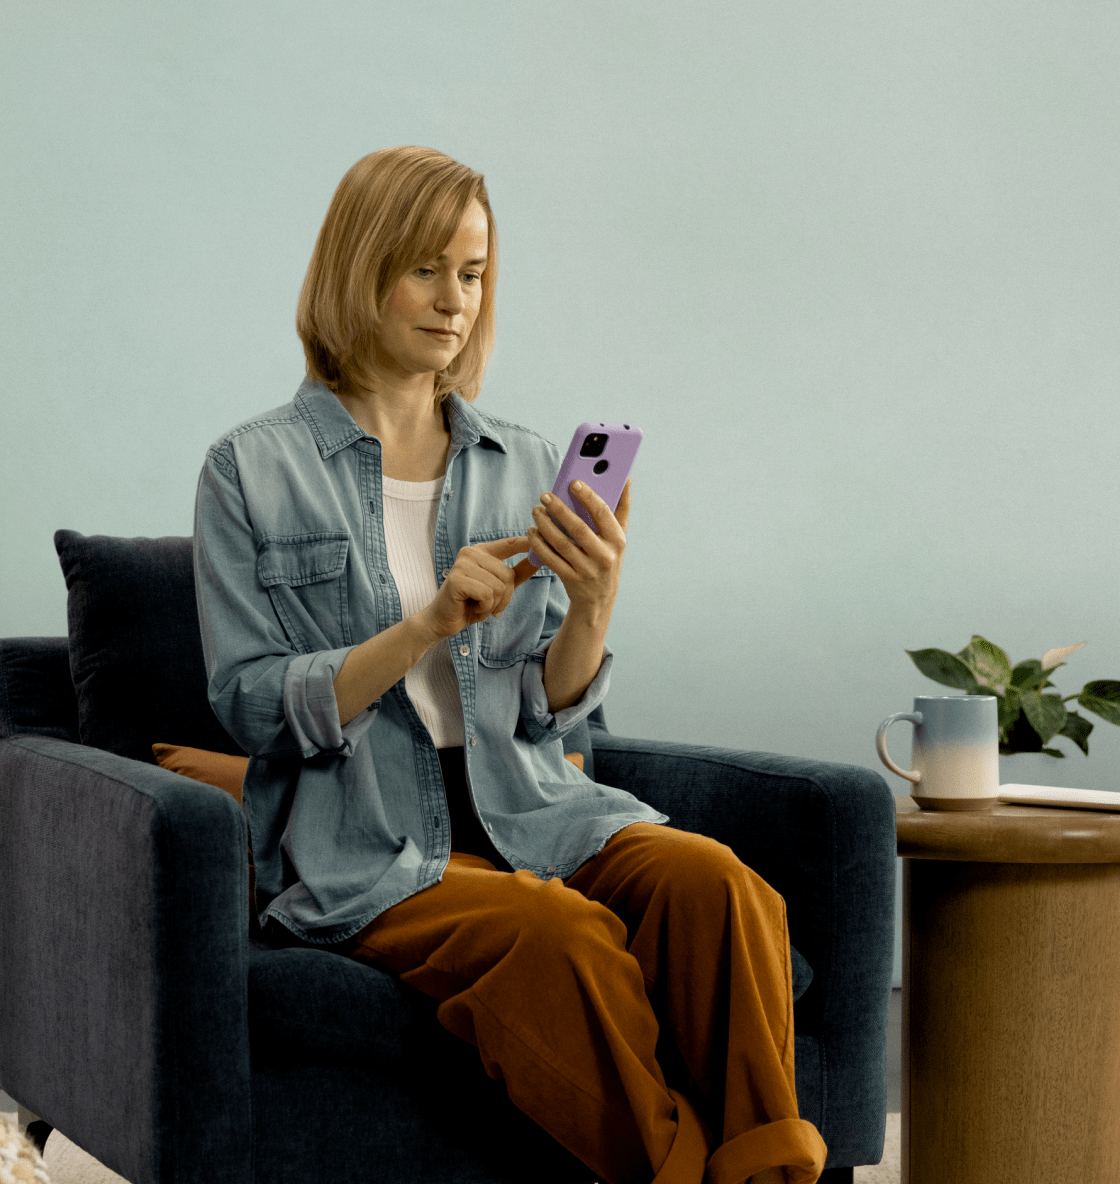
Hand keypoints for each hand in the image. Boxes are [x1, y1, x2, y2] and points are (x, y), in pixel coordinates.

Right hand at [419, 537, 528, 639]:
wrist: (444, 621)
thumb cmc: (470, 604)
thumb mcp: (497, 588)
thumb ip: (516, 573)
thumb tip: (538, 559)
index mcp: (481, 552)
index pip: (509, 544)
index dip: (526, 543)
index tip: (540, 541)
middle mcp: (471, 553)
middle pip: (507, 574)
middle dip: (505, 596)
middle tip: (490, 606)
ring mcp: (462, 564)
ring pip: (499, 586)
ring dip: (494, 604)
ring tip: (480, 606)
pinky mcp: (457, 579)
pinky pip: (487, 595)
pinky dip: (485, 608)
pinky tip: (474, 609)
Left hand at [527, 479, 630, 620]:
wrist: (599, 598)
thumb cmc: (608, 557)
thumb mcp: (619, 536)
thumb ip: (621, 508)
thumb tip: (626, 478)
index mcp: (618, 540)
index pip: (602, 514)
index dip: (588, 496)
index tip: (573, 482)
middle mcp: (604, 556)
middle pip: (579, 529)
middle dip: (560, 510)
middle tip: (545, 495)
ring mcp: (587, 570)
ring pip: (562, 544)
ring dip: (546, 525)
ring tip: (536, 511)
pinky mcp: (571, 579)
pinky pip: (552, 559)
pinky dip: (540, 545)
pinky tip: (532, 532)